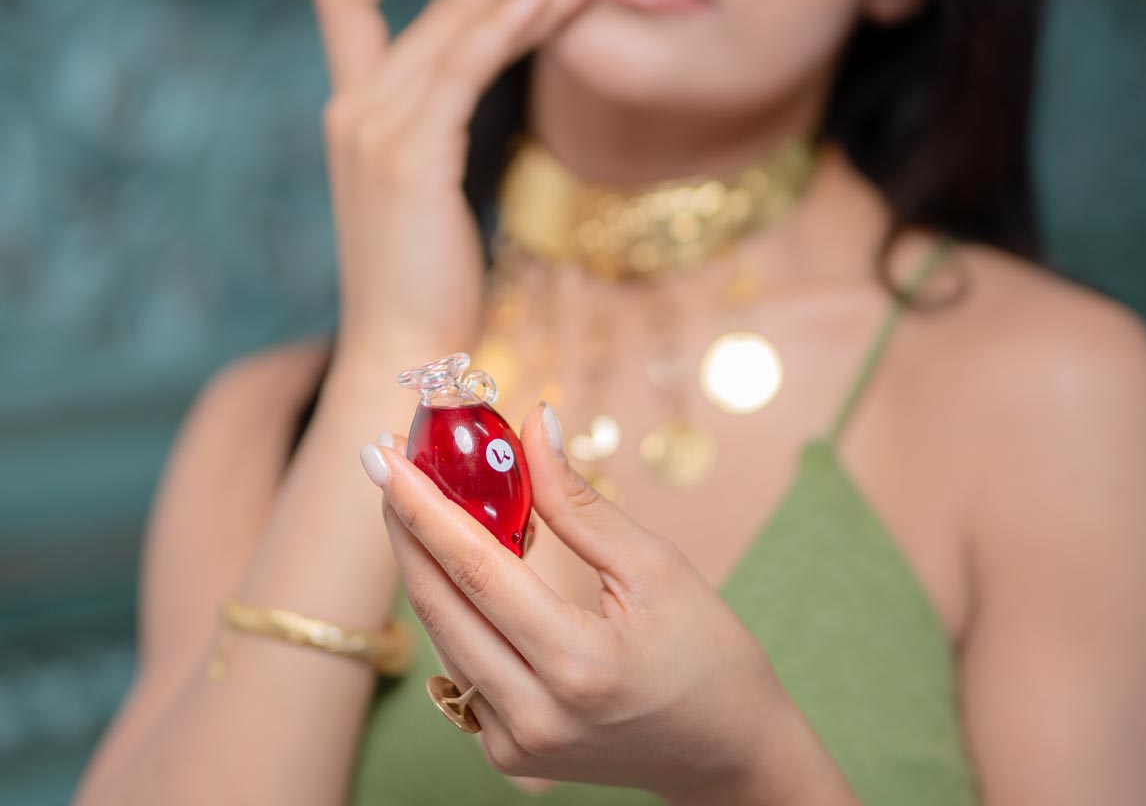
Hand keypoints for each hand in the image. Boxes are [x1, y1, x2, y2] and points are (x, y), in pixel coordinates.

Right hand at [311, 0, 616, 369]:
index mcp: (354, 114)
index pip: (344, 2)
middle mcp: (355, 108)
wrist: (401, 356)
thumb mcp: (425, 190)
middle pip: (428, 0)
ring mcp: (376, 128)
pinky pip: (469, 66)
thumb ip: (437, 131)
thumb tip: (480, 92)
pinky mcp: (412, 153)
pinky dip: (511, 23)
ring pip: (458, 22)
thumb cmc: (423, 282)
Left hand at [359, 405, 805, 801]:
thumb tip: (535, 426)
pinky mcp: (509, 753)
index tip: (383, 457)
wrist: (727, 751)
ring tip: (418, 499)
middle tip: (386, 465)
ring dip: (425, 563)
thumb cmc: (707, 653)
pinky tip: (457, 562)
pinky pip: (462, 666)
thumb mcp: (655, 565)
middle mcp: (534, 715)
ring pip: (444, 635)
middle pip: (441, 604)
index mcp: (579, 665)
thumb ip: (580, 502)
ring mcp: (515, 744)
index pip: (476, 570)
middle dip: (406, 527)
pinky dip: (455, 608)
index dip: (424, 507)